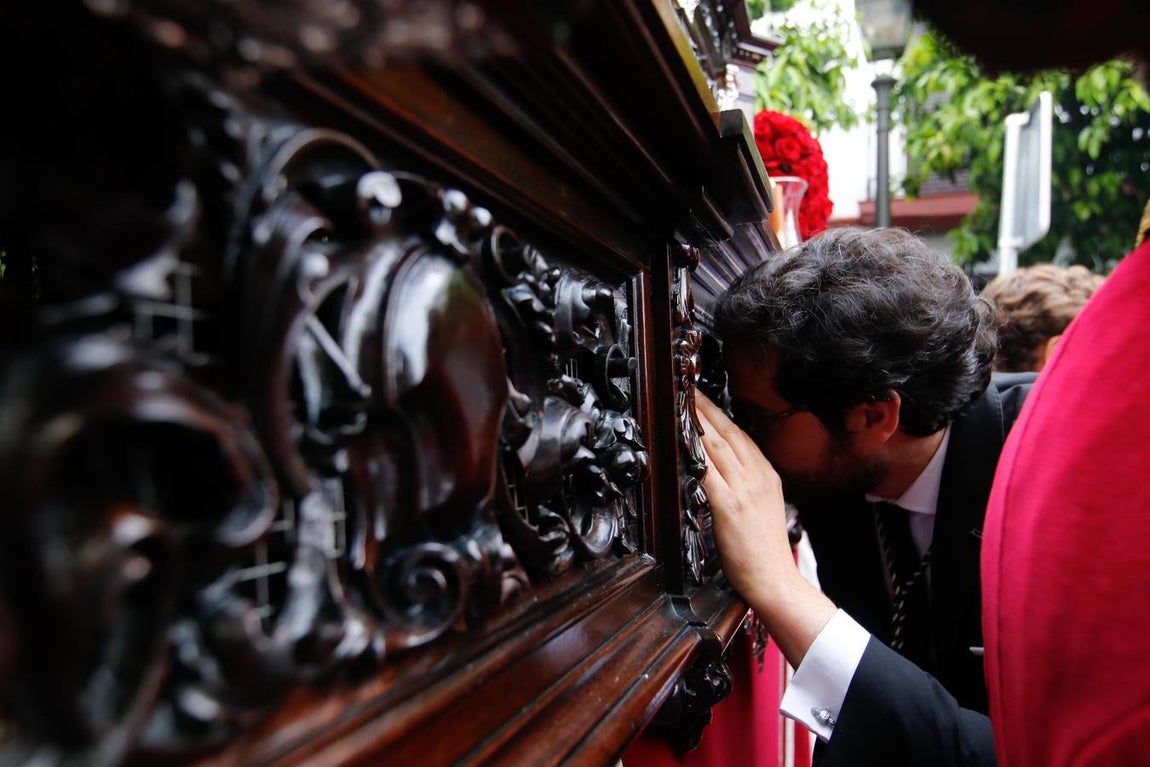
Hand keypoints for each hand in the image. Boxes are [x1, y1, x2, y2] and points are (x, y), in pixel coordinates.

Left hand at [694, 393, 790, 604]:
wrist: (774, 579)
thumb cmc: (764, 550)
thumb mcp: (765, 506)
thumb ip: (747, 484)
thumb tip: (724, 471)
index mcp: (766, 475)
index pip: (741, 435)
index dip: (719, 415)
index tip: (703, 398)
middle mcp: (757, 476)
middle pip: (727, 433)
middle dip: (705, 408)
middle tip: (686, 388)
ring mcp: (744, 489)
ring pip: (716, 446)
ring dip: (696, 423)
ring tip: (680, 404)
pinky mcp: (729, 505)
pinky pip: (706, 472)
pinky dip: (692, 454)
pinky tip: (679, 442)